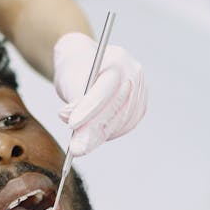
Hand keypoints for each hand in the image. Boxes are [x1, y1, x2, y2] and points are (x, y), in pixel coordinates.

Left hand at [53, 32, 146, 155]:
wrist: (86, 64)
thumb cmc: (76, 68)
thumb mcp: (69, 79)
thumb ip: (74, 102)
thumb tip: (76, 127)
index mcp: (118, 60)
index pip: (105, 90)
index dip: (89, 110)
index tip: (72, 125)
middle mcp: (133, 75)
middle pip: (116, 109)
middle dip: (93, 131)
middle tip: (76, 149)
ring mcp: (140, 91)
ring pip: (121, 122)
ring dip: (100, 135)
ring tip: (79, 142)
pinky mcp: (139, 107)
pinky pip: (125, 126)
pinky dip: (108, 134)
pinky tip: (93, 138)